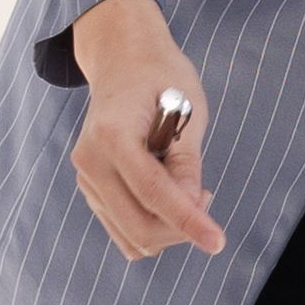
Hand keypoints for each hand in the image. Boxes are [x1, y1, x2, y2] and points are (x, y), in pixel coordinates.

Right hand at [67, 0, 224, 258]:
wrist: (123, 62)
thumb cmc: (162, 79)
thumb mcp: (187, 110)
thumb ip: (187, 163)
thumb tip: (192, 209)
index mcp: (111, 134)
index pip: (153, 192)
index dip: (188, 221)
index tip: (218, 243)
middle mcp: (89, 161)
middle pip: (139, 225)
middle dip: (182, 227)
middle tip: (207, 195)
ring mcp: (86, 178)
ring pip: (133, 236)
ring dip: (170, 227)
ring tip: (189, 186)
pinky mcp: (91, 189)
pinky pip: (125, 230)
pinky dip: (155, 225)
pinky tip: (171, 194)